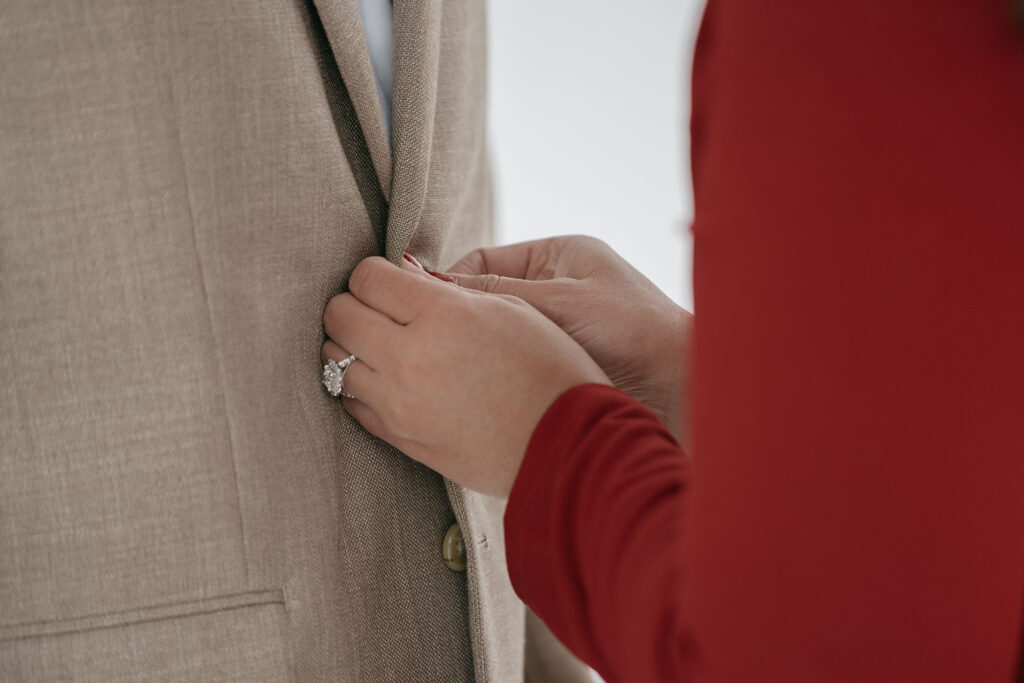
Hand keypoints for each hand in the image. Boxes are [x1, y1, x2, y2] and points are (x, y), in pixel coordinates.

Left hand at [321, 255, 609, 497]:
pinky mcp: (400, 438)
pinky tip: (388, 381)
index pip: (367, 277)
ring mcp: (400, 403)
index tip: (391, 279)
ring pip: (334, 360)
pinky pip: (352, 403)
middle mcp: (410, 358)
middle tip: (379, 308)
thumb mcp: (514, 310)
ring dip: (351, 345)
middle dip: (354, 303)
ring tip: (381, 344)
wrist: (570, 447)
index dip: (375, 272)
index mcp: (442, 315)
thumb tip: (406, 274)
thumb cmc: (553, 370)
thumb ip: (452, 290)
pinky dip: (360, 386)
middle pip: (339, 314)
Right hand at [447, 236, 691, 445]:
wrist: (683, 384)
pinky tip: (477, 387)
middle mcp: (555, 287)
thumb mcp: (559, 301)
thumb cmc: (633, 328)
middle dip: (461, 319)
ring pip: (498, 335)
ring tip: (451, 366)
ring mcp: (557, 327)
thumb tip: (429, 282)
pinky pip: (514, 364)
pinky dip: (496, 373)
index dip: (449, 282)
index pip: (482, 262)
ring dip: (478, 350)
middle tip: (430, 341)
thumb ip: (496, 293)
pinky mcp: (559, 364)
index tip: (423, 308)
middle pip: (486, 300)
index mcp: (557, 255)